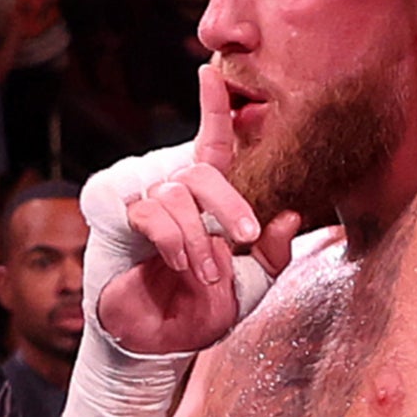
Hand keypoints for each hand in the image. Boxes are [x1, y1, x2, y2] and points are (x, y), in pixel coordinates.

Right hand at [91, 66, 301, 356]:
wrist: (161, 344)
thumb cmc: (205, 309)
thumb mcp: (253, 285)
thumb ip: (274, 254)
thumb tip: (292, 215)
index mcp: (212, 201)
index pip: (214, 144)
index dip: (213, 107)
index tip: (211, 71)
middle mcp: (180, 196)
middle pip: (203, 170)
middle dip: (230, 203)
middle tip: (246, 237)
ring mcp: (151, 207)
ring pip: (178, 193)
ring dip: (198, 236)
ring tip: (207, 272)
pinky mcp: (124, 224)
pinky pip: (151, 213)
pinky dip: (171, 238)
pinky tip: (177, 263)